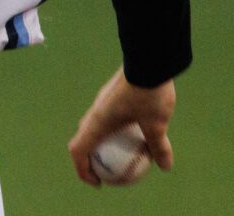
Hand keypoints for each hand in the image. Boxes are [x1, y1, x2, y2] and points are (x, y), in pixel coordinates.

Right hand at [67, 67, 175, 185]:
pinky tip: (137, 130)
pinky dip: (114, 130)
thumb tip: (164, 166)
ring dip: (103, 142)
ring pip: (95, 126)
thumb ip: (158, 146)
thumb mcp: (157, 124)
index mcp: (97, 123)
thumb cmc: (147, 94)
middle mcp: (94, 113)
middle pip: (84, 139)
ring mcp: (101, 102)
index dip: (82, 170)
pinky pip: (106, 117)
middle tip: (109, 171)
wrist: (146, 61)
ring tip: (124, 152)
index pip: (78, 150)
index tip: (98, 182)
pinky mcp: (111, 95)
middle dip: (91, 158)